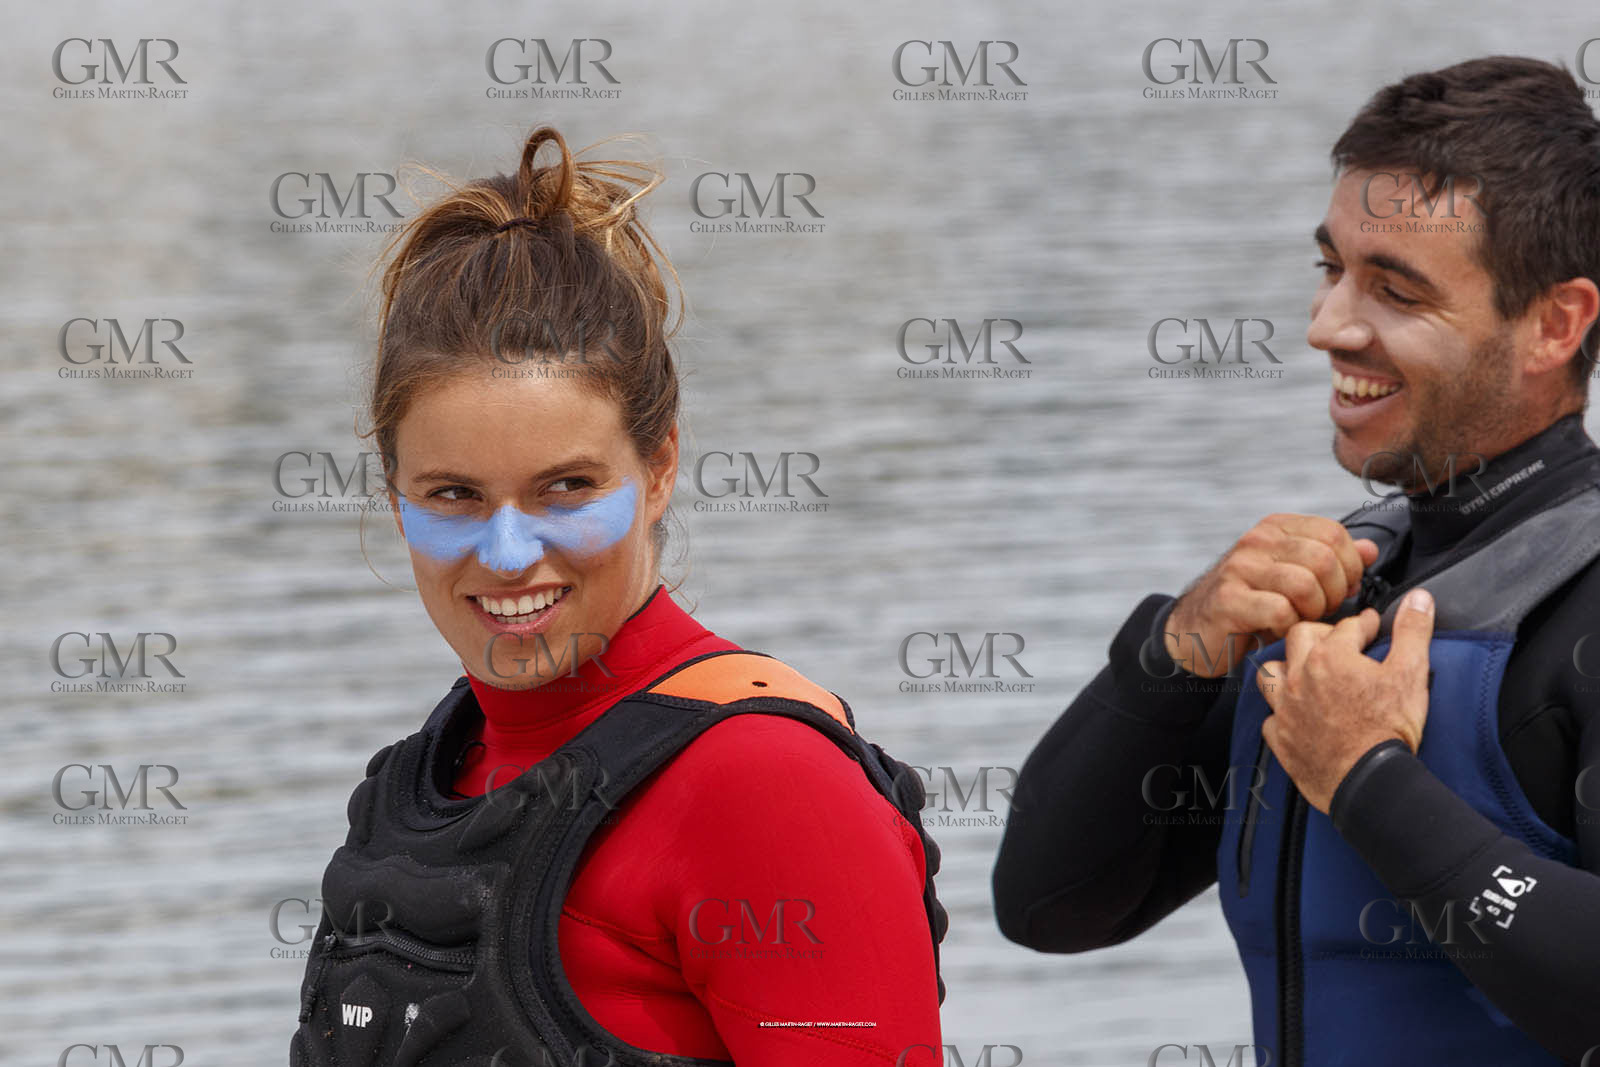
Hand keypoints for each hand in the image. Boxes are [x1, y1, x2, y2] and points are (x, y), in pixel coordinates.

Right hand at [1164, 514, 1378, 677]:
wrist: (1197, 629)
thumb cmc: (1253, 603)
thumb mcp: (1295, 576)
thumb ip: (1334, 562)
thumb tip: (1370, 550)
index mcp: (1276, 527)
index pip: (1334, 534)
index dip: (1350, 567)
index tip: (1342, 589)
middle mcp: (1256, 540)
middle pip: (1324, 559)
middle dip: (1335, 593)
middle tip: (1323, 610)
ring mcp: (1239, 568)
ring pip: (1305, 585)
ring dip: (1313, 612)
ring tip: (1301, 619)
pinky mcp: (1227, 599)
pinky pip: (1280, 612)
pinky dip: (1288, 627)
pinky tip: (1278, 629)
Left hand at [1255, 587, 1434, 813]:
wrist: (1369, 781)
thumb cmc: (1388, 730)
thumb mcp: (1411, 674)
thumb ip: (1412, 632)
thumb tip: (1419, 599)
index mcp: (1330, 657)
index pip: (1345, 626)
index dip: (1362, 624)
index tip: (1370, 626)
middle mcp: (1300, 678)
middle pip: (1299, 637)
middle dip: (1320, 634)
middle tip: (1338, 642)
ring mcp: (1286, 709)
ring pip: (1271, 673)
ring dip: (1287, 669)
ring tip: (1305, 673)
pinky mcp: (1281, 738)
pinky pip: (1271, 719)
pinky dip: (1281, 714)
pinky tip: (1295, 716)